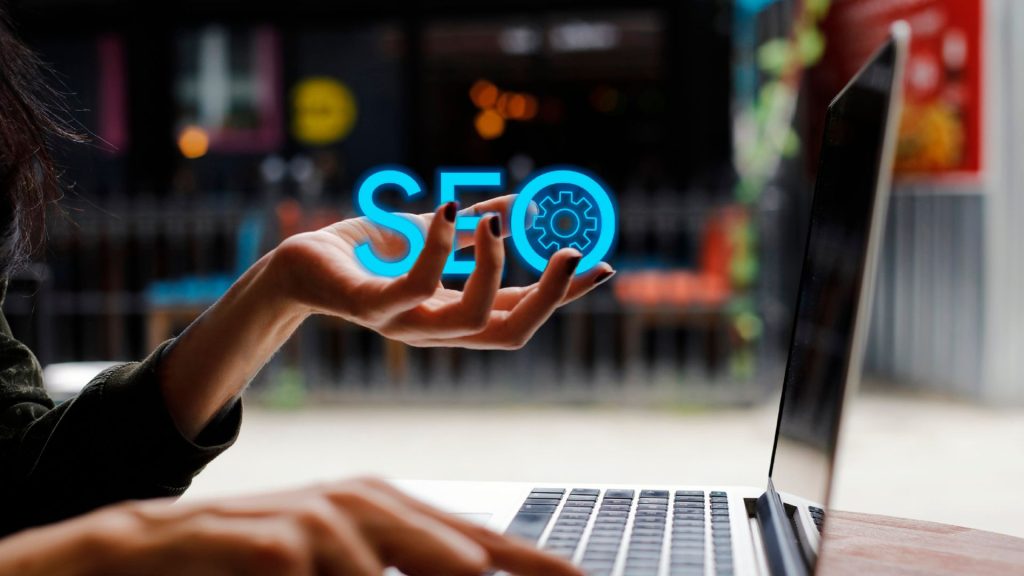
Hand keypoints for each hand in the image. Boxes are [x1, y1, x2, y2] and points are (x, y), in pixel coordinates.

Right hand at [74, 477, 581, 575]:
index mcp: (383, 511)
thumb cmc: (257, 559)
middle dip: (499, 560)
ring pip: (380, 551)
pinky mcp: (270, 538)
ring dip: (412, 560)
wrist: (154, 547)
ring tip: (457, 572)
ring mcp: (317, 519)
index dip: (529, 559)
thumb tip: (469, 571)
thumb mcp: (335, 566)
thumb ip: (396, 568)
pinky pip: (314, 568)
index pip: (471, 539)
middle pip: (449, 541)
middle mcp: (360, 505)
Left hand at [271, 195, 614, 348]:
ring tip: (498, 223)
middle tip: (569, 250)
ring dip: (497, 267)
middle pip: (511, 331)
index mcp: (455, 314)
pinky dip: (441, 246)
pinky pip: (418, 285)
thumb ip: (472, 232)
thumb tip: (521, 206)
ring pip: (474, 318)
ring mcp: (405, 324)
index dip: (565, 295)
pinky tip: (448, 207)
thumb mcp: (430, 235)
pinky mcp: (371, 307)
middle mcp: (437, 329)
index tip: (604, 266)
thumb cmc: (365, 252)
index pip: (523, 313)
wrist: (299, 262)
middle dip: (550, 295)